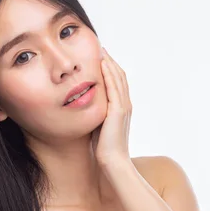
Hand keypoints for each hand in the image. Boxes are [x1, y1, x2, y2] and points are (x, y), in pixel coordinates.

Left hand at [91, 47, 132, 166]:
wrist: (112, 161)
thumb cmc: (104, 148)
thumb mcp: (98, 126)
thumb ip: (95, 114)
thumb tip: (83, 107)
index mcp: (121, 108)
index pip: (118, 83)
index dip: (111, 70)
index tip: (101, 59)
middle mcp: (125, 105)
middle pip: (120, 77)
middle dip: (111, 62)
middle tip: (102, 49)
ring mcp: (123, 107)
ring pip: (118, 79)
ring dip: (110, 64)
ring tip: (102, 52)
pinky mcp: (118, 111)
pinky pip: (114, 87)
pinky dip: (109, 74)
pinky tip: (102, 64)